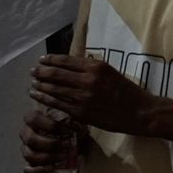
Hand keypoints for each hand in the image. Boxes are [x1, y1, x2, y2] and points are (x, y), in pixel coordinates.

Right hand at [19, 106, 79, 172]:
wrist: (75, 141)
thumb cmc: (71, 128)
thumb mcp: (74, 118)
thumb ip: (72, 116)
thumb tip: (74, 123)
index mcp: (33, 119)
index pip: (32, 118)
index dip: (47, 124)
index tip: (64, 129)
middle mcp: (27, 133)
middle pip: (30, 139)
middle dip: (49, 144)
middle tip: (65, 145)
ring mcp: (27, 149)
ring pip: (29, 155)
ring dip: (47, 157)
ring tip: (63, 156)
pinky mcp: (31, 163)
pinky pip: (29, 170)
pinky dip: (40, 170)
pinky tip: (52, 168)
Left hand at [29, 53, 151, 136]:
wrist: (140, 112)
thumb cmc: (126, 91)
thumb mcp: (110, 72)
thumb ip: (90, 68)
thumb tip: (70, 63)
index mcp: (96, 67)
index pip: (66, 61)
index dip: (51, 60)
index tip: (42, 59)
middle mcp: (88, 80)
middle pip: (56, 74)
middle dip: (41, 72)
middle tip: (32, 71)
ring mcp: (83, 97)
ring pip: (55, 89)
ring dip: (40, 86)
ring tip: (32, 84)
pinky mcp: (81, 112)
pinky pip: (58, 104)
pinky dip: (45, 100)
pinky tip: (38, 97)